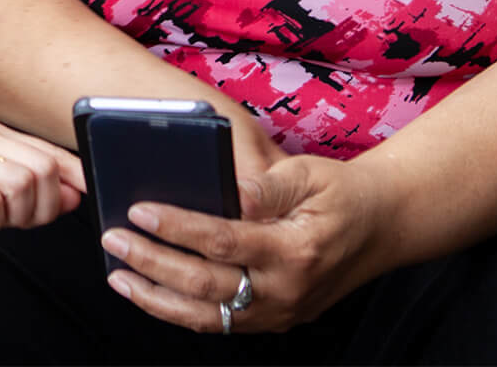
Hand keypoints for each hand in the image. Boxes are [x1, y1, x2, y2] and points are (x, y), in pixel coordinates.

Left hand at [101, 154, 385, 333]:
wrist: (384, 226)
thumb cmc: (342, 192)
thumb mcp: (309, 174)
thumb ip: (268, 186)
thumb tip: (230, 193)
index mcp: (293, 249)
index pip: (222, 241)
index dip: (176, 227)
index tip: (138, 210)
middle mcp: (285, 290)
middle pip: (205, 285)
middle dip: (152, 263)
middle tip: (112, 240)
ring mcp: (280, 312)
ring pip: (208, 316)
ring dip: (157, 299)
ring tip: (119, 275)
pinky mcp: (276, 319)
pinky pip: (221, 322)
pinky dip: (182, 311)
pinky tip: (152, 292)